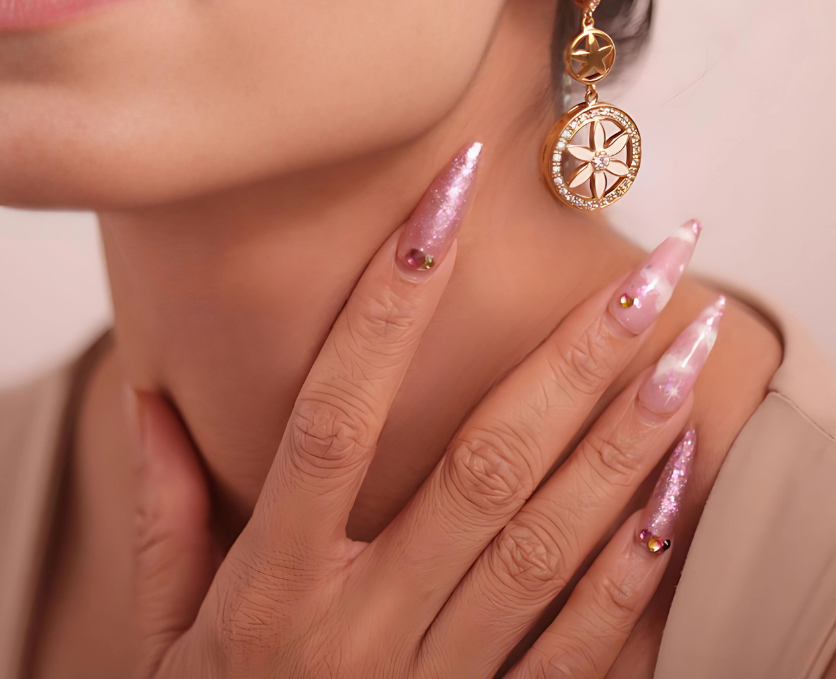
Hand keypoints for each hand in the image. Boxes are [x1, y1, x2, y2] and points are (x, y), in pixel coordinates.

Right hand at [127, 143, 716, 677]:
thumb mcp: (160, 633)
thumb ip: (161, 509)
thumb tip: (148, 389)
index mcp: (268, 589)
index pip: (334, 416)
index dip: (388, 302)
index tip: (444, 201)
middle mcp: (360, 629)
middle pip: (481, 467)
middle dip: (569, 358)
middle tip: (645, 268)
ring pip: (547, 544)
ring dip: (624, 440)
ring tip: (687, 350)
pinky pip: (578, 646)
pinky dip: (635, 563)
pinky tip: (680, 480)